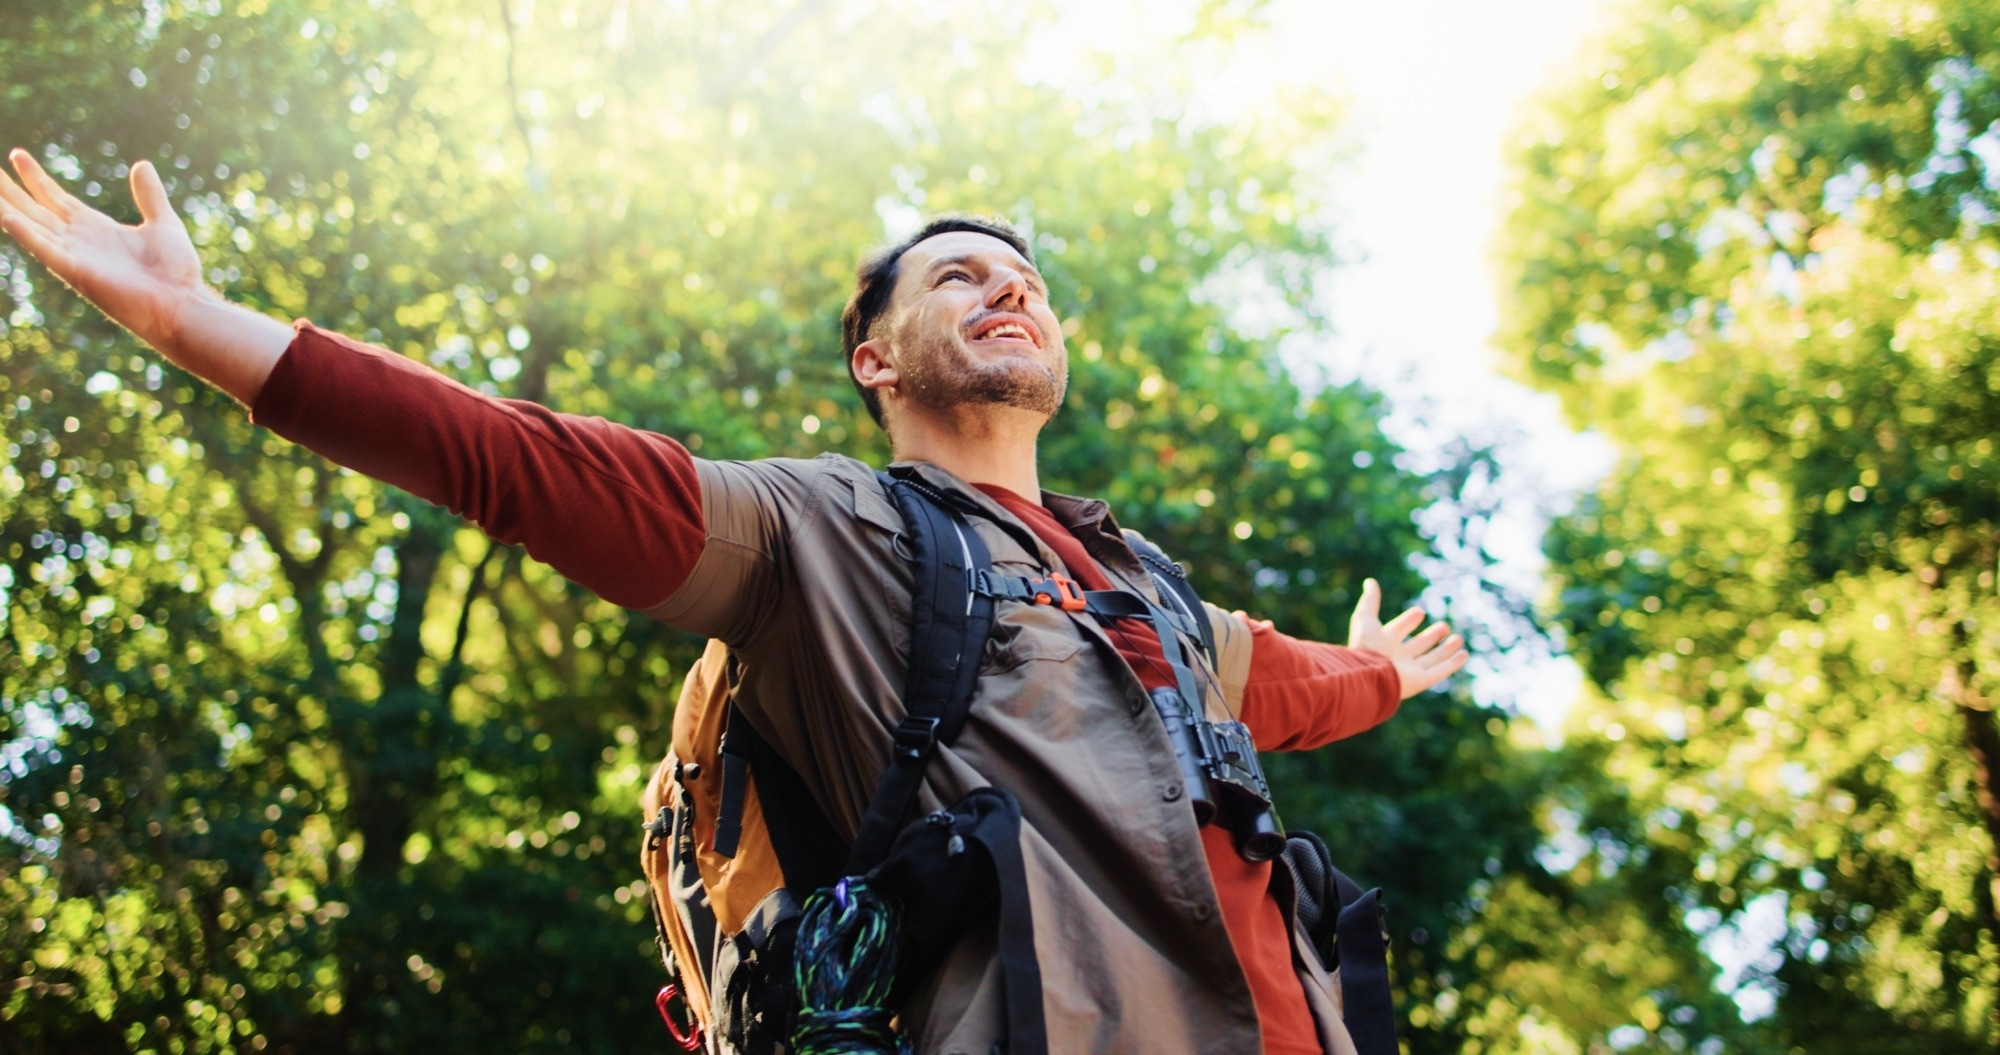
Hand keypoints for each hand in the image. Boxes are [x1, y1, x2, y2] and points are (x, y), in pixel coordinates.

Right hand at [0, 148, 204, 351]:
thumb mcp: (163, 222)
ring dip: (7, 209)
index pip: (56, 198)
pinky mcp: (77, 272)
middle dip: (11, 190)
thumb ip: (150, 195)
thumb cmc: (175, 272)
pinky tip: (7, 216)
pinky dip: (26, 234)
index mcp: (95, 228)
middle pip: (34, 209)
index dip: (36, 178)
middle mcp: (79, 241)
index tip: (17, 155)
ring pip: (30, 226)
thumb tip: (142, 164)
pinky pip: (45, 249)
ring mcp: (75, 256)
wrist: (183, 304)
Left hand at [1348, 578, 1466, 699]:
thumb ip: (1370, 600)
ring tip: (1458, 639)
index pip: (1398, 630)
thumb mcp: (1365, 617)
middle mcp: (1397, 657)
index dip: (1408, 621)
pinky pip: (1440, 672)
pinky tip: (1464, 654)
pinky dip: (1453, 664)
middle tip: (1444, 626)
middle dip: (1431, 636)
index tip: (1419, 611)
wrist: (1369, 675)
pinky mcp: (1421, 681)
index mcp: (1383, 643)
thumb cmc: (1366, 646)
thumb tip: (1370, 581)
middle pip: (1418, 646)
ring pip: (1432, 659)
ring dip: (1446, 650)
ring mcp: (1409, 670)